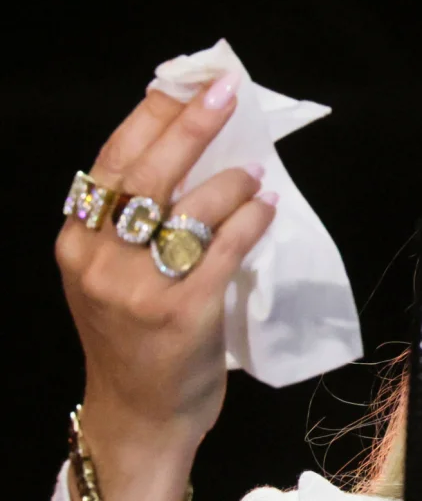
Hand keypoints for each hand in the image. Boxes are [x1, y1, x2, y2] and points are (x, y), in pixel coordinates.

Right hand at [55, 71, 275, 449]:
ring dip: (231, 179)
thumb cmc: (134, 339)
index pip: (112, 162)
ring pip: (190, 208)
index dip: (151, 117)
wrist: (139, 416)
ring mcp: (137, 289)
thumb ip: (134, 223)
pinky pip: (224, 248)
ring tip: (255, 171)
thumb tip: (191, 148)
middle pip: (148, 173)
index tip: (186, 84)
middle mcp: (98, 262)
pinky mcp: (182, 313)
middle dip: (191, 125)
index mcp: (75, 244)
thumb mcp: (110, 276)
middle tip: (227, 92)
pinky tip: (267, 205)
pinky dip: (251, 219)